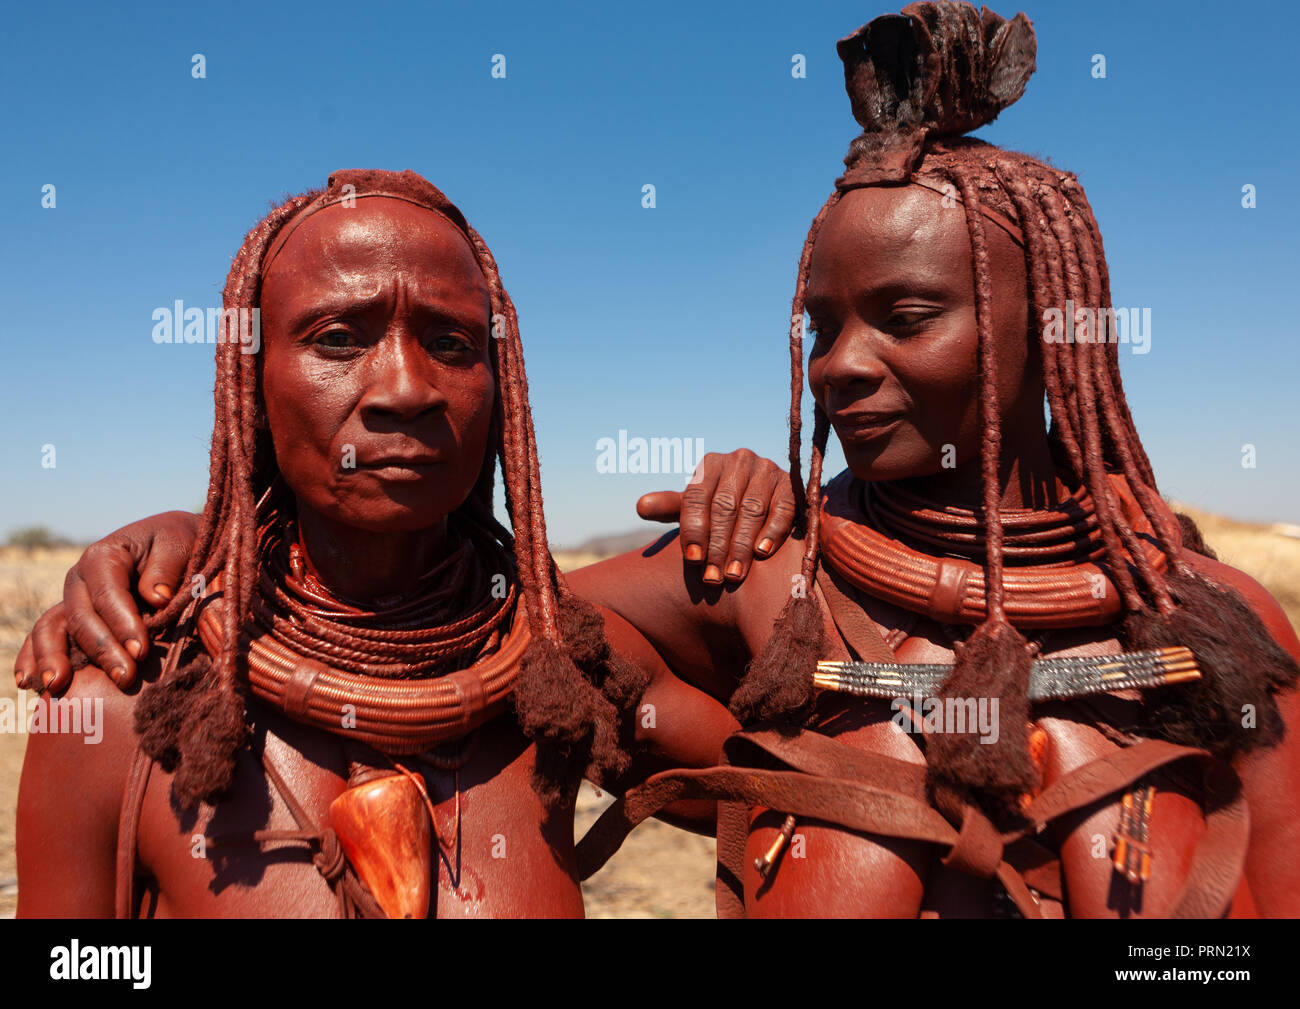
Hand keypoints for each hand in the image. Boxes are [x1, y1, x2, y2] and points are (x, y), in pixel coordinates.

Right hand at [13, 511, 199, 692]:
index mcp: (104, 556)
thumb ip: (166, 567)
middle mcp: (80, 579)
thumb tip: (155, 598)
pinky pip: (46, 636)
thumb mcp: (178, 543)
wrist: (171, 546)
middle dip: (102, 650)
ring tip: (56, 686)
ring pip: (53, 628)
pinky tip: (29, 683)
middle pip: (82, 617)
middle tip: (124, 678)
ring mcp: (72, 599)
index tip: (141, 651)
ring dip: (53, 658)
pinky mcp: (72, 619)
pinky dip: (33, 657)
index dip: (122, 623)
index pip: (108, 594)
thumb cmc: (177, 545)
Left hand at [636, 449, 794, 584]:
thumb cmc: (720, 506)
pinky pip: (782, 508)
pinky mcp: (791, 484)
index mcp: (710, 464)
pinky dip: (772, 531)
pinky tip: (762, 554)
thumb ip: (670, 507)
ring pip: (752, 510)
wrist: (766, 495)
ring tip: (733, 576)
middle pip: (724, 507)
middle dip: (717, 545)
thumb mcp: (694, 505)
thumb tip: (640, 507)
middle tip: (712, 578)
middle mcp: (739, 460)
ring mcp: (767, 470)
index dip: (693, 529)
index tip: (692, 560)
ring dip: (742, 545)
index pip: (696, 496)